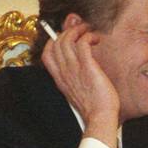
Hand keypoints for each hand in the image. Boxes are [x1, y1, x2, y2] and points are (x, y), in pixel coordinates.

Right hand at [41, 16, 119, 147]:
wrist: (100, 117)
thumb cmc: (95, 106)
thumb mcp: (78, 90)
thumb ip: (75, 77)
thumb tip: (81, 64)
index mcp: (60, 78)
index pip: (47, 54)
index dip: (54, 41)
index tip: (68, 37)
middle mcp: (64, 72)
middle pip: (56, 42)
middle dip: (68, 30)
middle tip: (82, 30)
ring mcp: (74, 69)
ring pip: (66, 39)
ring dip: (78, 30)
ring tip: (89, 31)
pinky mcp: (87, 67)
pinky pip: (82, 43)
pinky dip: (88, 36)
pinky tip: (96, 39)